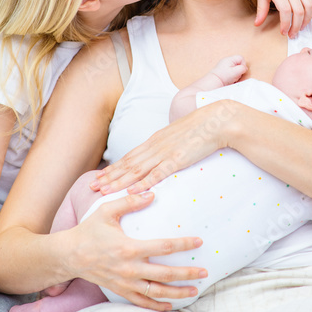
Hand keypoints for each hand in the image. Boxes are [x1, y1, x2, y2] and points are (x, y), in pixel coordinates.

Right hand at [69, 191, 206, 310]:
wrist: (69, 255)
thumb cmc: (89, 230)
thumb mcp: (107, 211)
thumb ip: (130, 202)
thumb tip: (152, 193)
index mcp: (129, 248)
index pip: (163, 246)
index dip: (183, 244)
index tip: (198, 242)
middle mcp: (129, 268)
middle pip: (165, 274)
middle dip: (187, 273)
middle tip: (205, 271)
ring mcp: (125, 282)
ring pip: (156, 291)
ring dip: (177, 292)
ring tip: (195, 290)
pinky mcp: (120, 290)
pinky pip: (141, 302)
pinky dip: (157, 305)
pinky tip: (171, 304)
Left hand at [92, 100, 238, 194]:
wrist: (218, 120)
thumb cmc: (203, 127)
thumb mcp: (181, 135)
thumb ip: (170, 145)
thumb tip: (165, 155)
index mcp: (156, 140)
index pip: (130, 156)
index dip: (114, 167)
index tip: (101, 176)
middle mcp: (156, 146)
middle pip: (128, 164)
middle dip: (109, 176)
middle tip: (93, 186)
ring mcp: (165, 153)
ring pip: (136, 170)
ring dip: (119, 182)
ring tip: (104, 191)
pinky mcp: (177, 159)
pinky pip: (157, 174)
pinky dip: (143, 183)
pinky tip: (132, 191)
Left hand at [209, 55, 247, 86]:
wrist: (214, 81)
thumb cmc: (223, 77)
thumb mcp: (235, 72)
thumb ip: (242, 68)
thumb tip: (245, 68)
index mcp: (230, 59)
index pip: (241, 58)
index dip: (243, 64)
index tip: (240, 71)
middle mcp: (226, 60)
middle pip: (238, 63)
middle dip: (239, 69)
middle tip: (235, 75)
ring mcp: (224, 65)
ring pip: (235, 67)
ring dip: (236, 73)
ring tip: (231, 77)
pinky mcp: (223, 70)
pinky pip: (231, 71)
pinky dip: (232, 75)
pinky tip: (229, 78)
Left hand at [255, 0, 311, 36]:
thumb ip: (261, 9)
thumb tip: (257, 24)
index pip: (285, 11)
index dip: (286, 24)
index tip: (284, 32)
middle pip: (299, 11)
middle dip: (297, 26)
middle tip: (293, 34)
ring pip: (309, 5)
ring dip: (307, 19)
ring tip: (301, 26)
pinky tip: (310, 12)